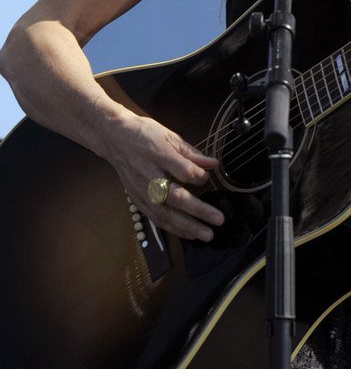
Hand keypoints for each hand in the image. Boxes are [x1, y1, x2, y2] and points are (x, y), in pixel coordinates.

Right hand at [107, 112, 224, 242]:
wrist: (115, 139)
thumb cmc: (145, 134)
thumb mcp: (169, 136)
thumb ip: (191, 152)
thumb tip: (213, 164)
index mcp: (159, 155)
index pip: (182, 171)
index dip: (198, 177)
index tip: (208, 178)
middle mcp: (150, 176)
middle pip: (176, 197)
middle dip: (198, 210)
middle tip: (218, 220)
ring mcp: (142, 192)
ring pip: (165, 214)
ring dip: (187, 226)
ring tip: (207, 234)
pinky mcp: (137, 201)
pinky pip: (157, 219)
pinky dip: (174, 228)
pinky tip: (189, 233)